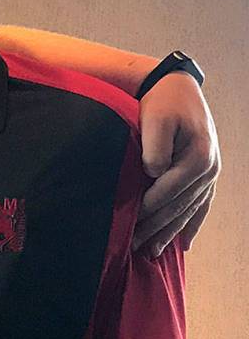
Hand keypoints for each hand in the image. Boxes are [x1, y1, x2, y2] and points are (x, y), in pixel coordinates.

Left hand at [134, 72, 220, 256]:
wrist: (176, 87)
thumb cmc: (161, 103)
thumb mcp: (155, 120)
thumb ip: (155, 148)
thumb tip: (154, 173)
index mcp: (196, 158)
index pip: (167, 191)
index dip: (147, 209)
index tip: (128, 225)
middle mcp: (208, 169)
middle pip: (179, 206)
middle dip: (156, 228)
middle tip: (134, 247)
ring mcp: (210, 173)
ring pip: (189, 210)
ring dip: (171, 232)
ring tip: (152, 251)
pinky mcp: (205, 173)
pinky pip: (201, 205)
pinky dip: (191, 224)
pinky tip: (184, 244)